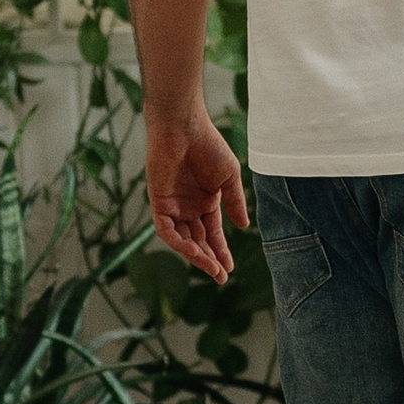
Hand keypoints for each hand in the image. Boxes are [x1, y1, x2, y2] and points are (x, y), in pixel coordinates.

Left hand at [146, 107, 248, 285]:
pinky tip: (193, 251)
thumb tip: (245, 227)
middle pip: (198, 240)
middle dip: (210, 259)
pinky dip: (178, 242)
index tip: (229, 269)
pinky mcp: (158, 202)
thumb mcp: (229, 178)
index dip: (221, 251)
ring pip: (183, 239)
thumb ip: (234, 202)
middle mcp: (188, 207)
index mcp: (206, 201)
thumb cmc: (208, 146)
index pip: (213, 233)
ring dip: (196, 255)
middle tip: (221, 276)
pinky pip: (166, 229)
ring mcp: (173, 206)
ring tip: (211, 268)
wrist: (185, 127)